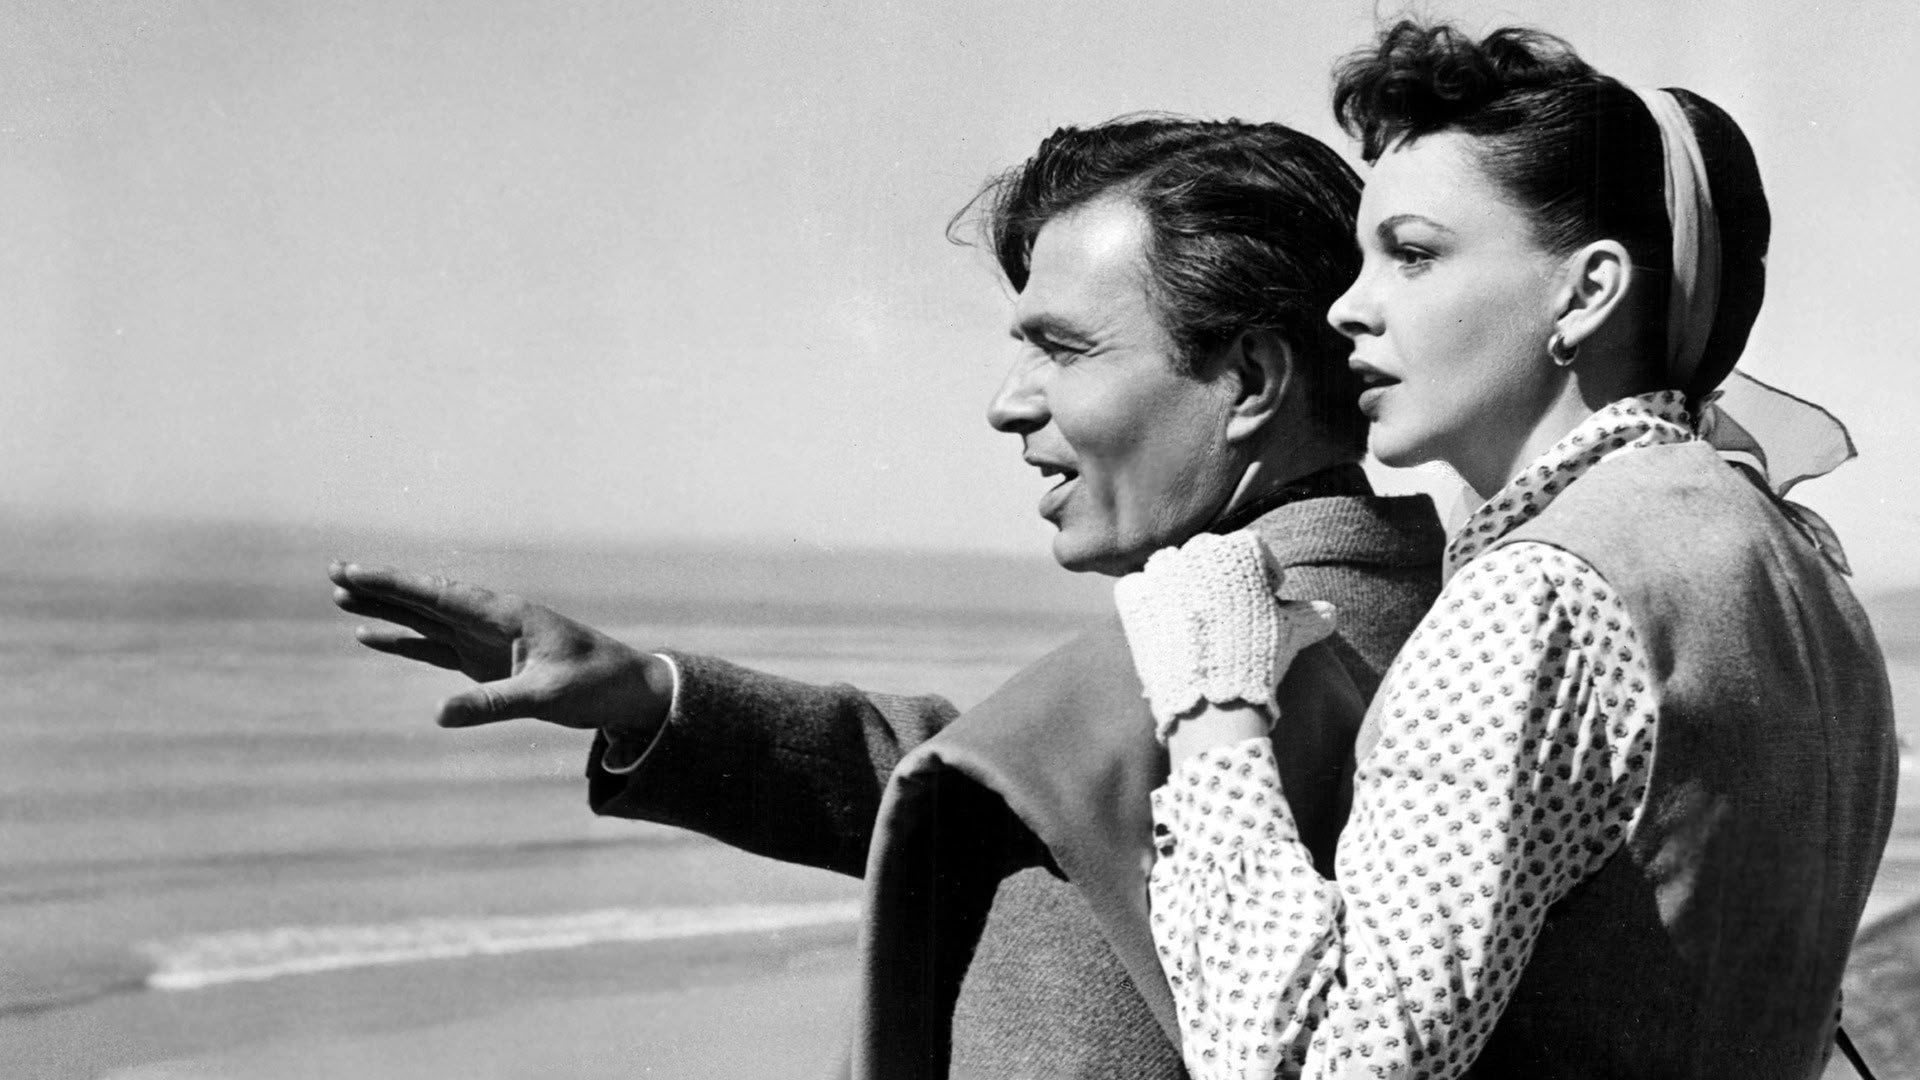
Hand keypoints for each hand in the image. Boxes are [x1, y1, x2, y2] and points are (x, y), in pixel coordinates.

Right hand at [328, 561, 673, 740]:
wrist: (626, 689)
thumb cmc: (595, 684)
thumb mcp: (546, 698)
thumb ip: (494, 705)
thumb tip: (438, 715)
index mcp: (506, 615)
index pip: (441, 595)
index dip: (397, 584)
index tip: (357, 571)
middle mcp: (491, 620)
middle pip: (425, 598)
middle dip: (381, 585)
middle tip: (334, 570)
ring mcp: (485, 639)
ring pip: (424, 619)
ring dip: (385, 608)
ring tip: (340, 595)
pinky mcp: (484, 661)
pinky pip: (433, 648)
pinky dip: (402, 641)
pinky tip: (370, 635)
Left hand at [1113, 531, 1337, 743]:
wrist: (1212, 698)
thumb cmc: (1258, 658)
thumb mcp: (1291, 633)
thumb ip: (1310, 615)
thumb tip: (1330, 613)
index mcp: (1239, 550)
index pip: (1251, 548)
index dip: (1262, 572)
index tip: (1266, 595)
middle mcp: (1197, 552)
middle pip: (1208, 553)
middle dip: (1219, 576)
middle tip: (1227, 610)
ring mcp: (1162, 572)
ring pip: (1169, 565)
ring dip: (1180, 582)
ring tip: (1193, 616)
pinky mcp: (1134, 596)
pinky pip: (1137, 587)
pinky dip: (1147, 600)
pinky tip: (1162, 623)